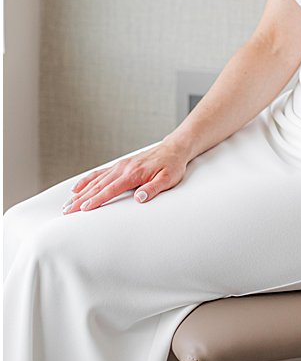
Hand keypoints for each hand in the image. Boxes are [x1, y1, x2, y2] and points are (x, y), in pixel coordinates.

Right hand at [64, 144, 188, 212]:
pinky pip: (99, 173)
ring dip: (80, 192)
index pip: (111, 190)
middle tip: (67, 211)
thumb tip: (139, 197)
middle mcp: (123, 169)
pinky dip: (87, 180)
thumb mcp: (169, 179)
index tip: (83, 209)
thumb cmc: (172, 165)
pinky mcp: (120, 165)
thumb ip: (154, 188)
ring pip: (96, 181)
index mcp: (133, 173)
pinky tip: (77, 188)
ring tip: (67, 204)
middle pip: (98, 186)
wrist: (174, 148)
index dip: (96, 200)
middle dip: (81, 199)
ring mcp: (120, 166)